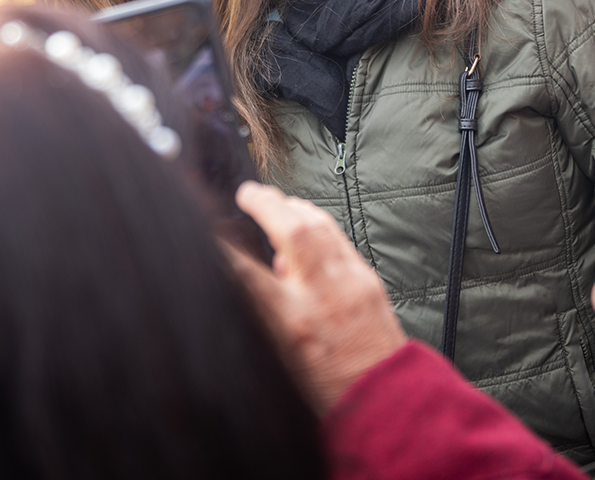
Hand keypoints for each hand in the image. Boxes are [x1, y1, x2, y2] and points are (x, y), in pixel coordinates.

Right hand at [227, 181, 406, 412]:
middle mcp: (323, 296)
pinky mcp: (369, 279)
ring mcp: (350, 282)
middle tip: (247, 192)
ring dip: (293, 206)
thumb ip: (263, 313)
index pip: (247, 271)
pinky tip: (306, 223)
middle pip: (293, 230)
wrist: (385, 401)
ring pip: (321, 225)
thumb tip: (248, 275)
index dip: (223, 246)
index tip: (209, 232)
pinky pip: (339, 238)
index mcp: (293, 323)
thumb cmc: (326, 389)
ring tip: (274, 201)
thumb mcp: (280, 357)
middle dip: (266, 203)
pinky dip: (318, 223)